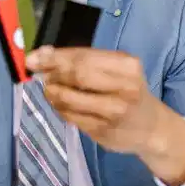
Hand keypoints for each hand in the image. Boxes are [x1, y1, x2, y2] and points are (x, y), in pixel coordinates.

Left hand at [25, 46, 184, 185]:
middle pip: (78, 75)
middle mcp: (124, 88)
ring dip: (52, 93)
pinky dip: (59, 108)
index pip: (83, 57)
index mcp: (127, 66)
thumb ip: (83, 60)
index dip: (54, 57)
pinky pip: (71, 117)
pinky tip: (59, 104)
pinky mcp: (103, 131)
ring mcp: (114, 112)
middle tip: (39, 74)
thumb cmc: (128, 91)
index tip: (33, 57)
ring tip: (49, 90)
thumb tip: (42, 54)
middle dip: (52, 73)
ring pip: (70, 99)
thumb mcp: (116, 70)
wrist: (151, 127)